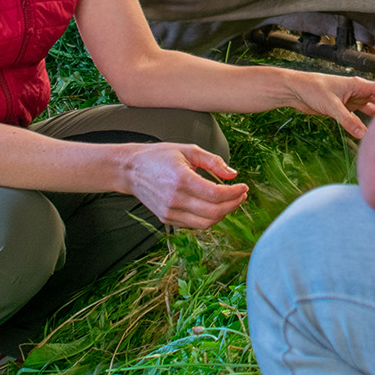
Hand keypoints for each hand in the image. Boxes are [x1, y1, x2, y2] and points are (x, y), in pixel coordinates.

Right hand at [125, 143, 248, 229]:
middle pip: (214, 212)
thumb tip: (233, 174)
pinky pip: (194, 224)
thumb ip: (213, 161)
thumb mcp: (188, 150)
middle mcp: (175, 199)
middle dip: (233, 204)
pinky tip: (214, 206)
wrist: (131, 169)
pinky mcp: (167, 219)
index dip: (235, 193)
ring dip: (223, 214)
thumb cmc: (159, 157)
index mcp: (182, 179)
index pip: (216, 195)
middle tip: (241, 195)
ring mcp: (170, 212)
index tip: (244, 187)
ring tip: (230, 201)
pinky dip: (208, 218)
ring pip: (206, 223)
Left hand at [276, 72, 374, 138]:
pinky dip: (365, 125)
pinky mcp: (343, 110)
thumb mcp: (331, 105)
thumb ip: (348, 120)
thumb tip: (363, 135)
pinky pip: (358, 119)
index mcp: (358, 85)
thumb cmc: (312, 89)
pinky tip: (371, 134)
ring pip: (371, 111)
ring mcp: (351, 102)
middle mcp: (358, 93)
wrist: (295, 91)